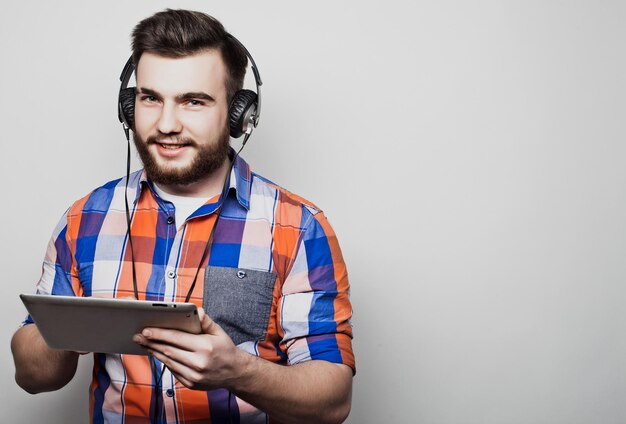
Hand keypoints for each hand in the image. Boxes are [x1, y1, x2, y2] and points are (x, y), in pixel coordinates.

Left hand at [133, 308, 247, 390]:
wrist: (234, 373)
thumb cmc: (225, 350)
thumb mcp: (219, 332)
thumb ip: (206, 322)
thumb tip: (196, 312)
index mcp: (205, 347)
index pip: (177, 338)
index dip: (159, 334)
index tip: (146, 330)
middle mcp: (198, 363)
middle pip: (168, 350)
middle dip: (151, 342)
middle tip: (138, 336)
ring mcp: (193, 376)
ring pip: (168, 362)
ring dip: (154, 352)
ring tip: (144, 344)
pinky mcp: (190, 384)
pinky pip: (172, 371)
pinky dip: (164, 361)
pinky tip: (157, 354)